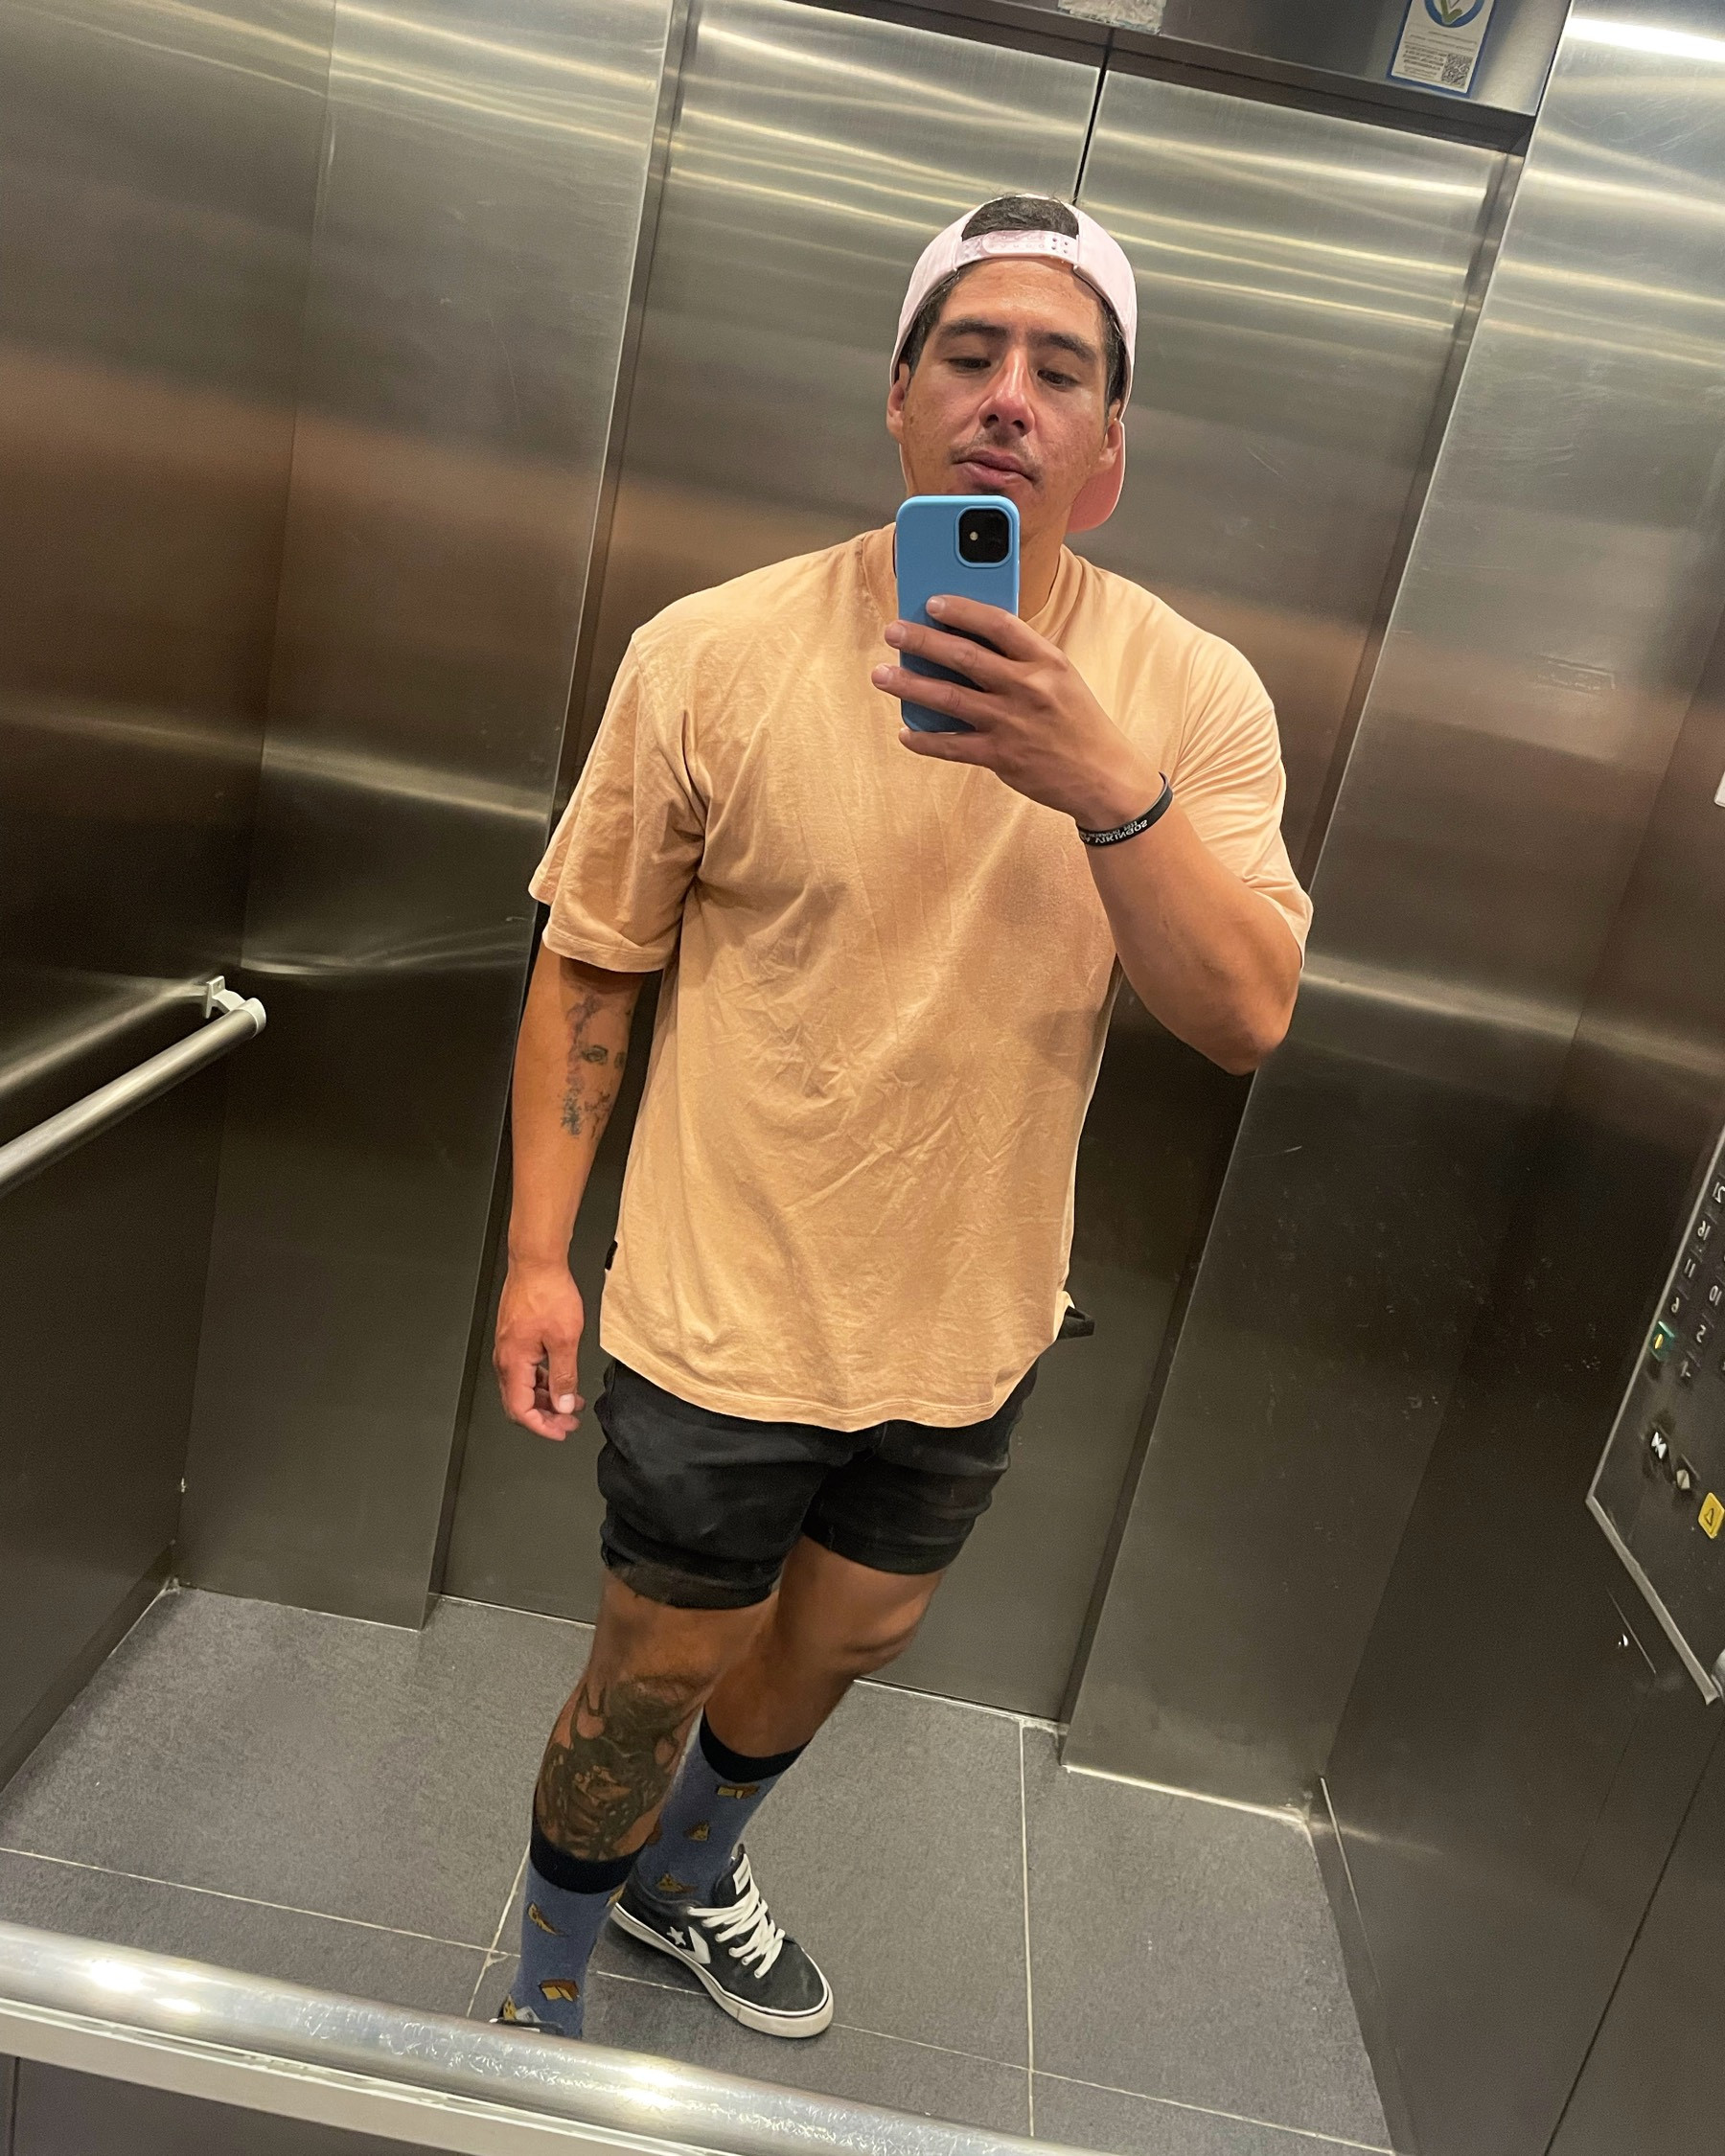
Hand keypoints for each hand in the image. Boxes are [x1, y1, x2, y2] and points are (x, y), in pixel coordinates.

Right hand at [495, 1258, 585, 1440]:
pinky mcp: (516, 1338)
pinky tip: (561, 1378)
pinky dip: (543, 1380)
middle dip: (545, 1417)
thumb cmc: (547, 1292)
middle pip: (519, 1402)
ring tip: (571, 1401)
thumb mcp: (565, 1339)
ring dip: (547, 1398)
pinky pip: (526, 1370)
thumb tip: (564, 1404)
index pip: (520, 1410)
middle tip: (568, 1421)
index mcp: (513, 1362)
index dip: (541, 1427)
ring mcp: (509, 1348)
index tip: (560, 1431)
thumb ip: (564, 1376)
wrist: (537, 1263)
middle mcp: (506, 1358)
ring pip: (524, 1386)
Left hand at [871, 595, 1160, 827]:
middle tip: (892, 631)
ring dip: (910, 685)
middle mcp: (1028, 687)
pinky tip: (905, 732)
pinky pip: (953, 746)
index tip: (932, 601)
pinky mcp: (1002, 756)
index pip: (999, 623)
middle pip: (964, 657)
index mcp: (1047, 660)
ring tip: (881, 675)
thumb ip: (1022, 659)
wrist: (1104, 776)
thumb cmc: (1078, 721)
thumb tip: (967, 642)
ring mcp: (1013, 723)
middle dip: (922, 641)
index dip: (962, 610)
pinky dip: (925, 740)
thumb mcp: (1061, 678)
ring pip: (949, 699)